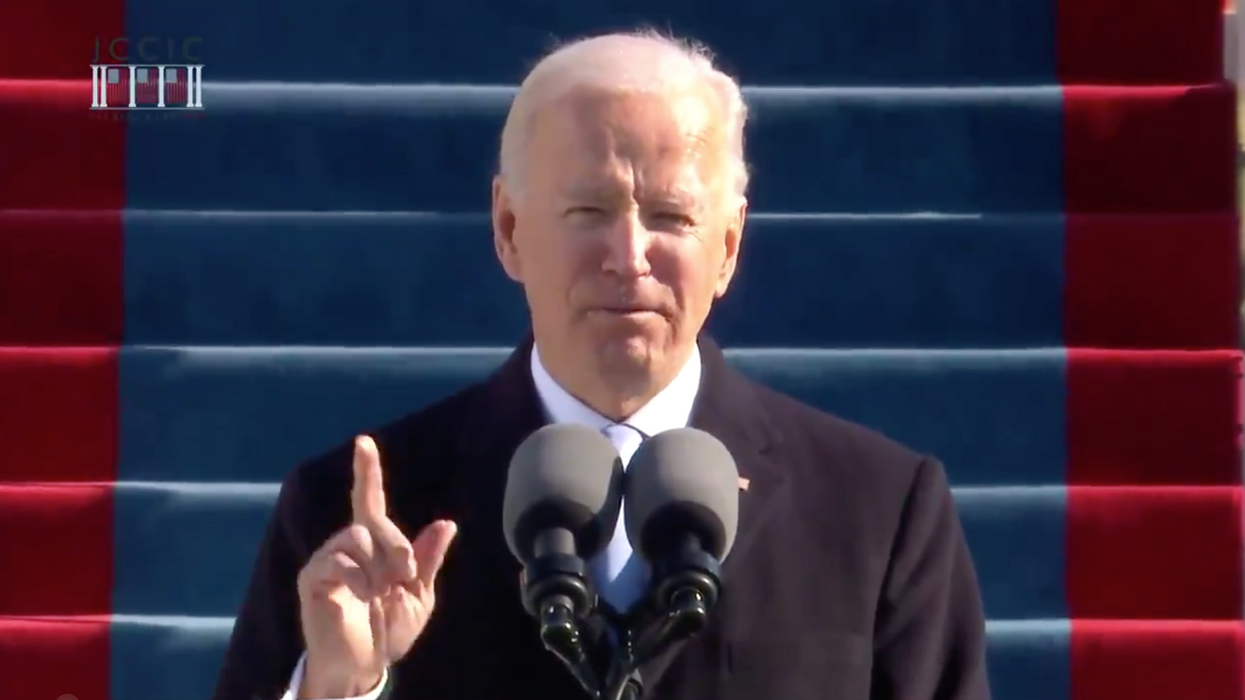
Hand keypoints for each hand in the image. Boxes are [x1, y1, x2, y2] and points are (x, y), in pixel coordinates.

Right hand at [296, 435, 457, 697]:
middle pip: (373, 520)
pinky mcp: (313, 578)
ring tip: (378, 594)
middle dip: (396, 547)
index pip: (369, 501)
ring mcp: (328, 560)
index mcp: (374, 546)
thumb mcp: (418, 596)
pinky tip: (361, 596)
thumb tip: (446, 523)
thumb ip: (428, 560)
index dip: (367, 471)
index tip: (363, 442)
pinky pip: (338, 560)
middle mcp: (348, 545)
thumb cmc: (388, 631)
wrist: (363, 666)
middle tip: (403, 576)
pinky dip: (358, 578)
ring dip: (377, 568)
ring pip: (357, 538)